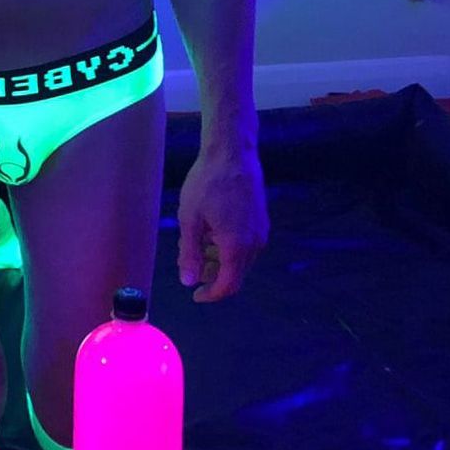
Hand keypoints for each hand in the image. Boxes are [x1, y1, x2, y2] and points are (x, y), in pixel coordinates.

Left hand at [177, 143, 268, 301]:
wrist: (232, 154)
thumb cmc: (207, 183)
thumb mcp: (190, 219)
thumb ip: (189, 253)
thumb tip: (188, 281)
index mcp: (236, 247)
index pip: (228, 285)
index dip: (211, 295)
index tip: (194, 294)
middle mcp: (254, 243)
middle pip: (235, 274)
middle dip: (212, 276)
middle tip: (189, 261)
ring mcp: (261, 231)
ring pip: (240, 260)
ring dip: (218, 260)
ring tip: (195, 240)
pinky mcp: (261, 220)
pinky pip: (245, 245)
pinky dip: (228, 247)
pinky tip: (210, 230)